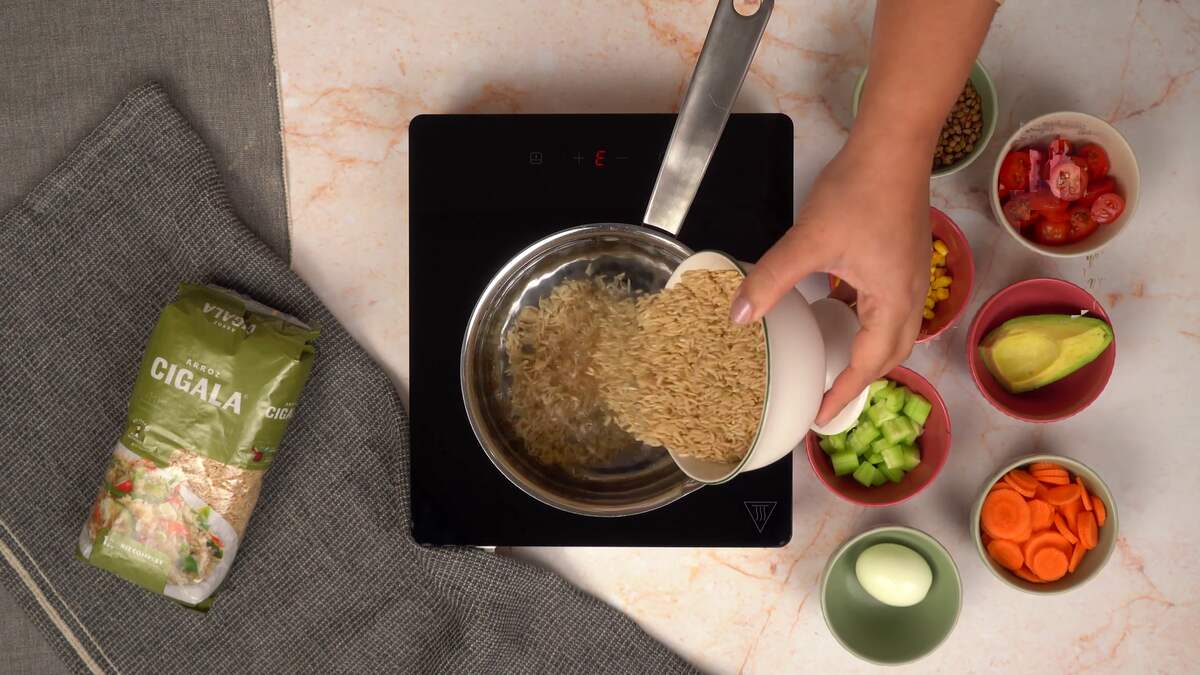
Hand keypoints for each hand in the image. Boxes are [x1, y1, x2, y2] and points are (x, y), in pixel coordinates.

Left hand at [730, 136, 930, 424]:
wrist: (894, 143)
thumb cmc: (861, 190)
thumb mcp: (808, 241)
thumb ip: (771, 280)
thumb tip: (738, 316)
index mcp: (894, 301)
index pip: (870, 364)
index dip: (845, 393)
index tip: (822, 416)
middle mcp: (911, 294)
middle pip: (891, 353)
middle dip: (862, 378)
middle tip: (829, 395)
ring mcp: (910, 274)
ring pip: (891, 328)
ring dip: (865, 348)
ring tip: (831, 360)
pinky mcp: (902, 256)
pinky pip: (885, 301)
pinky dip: (863, 316)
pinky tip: (834, 307)